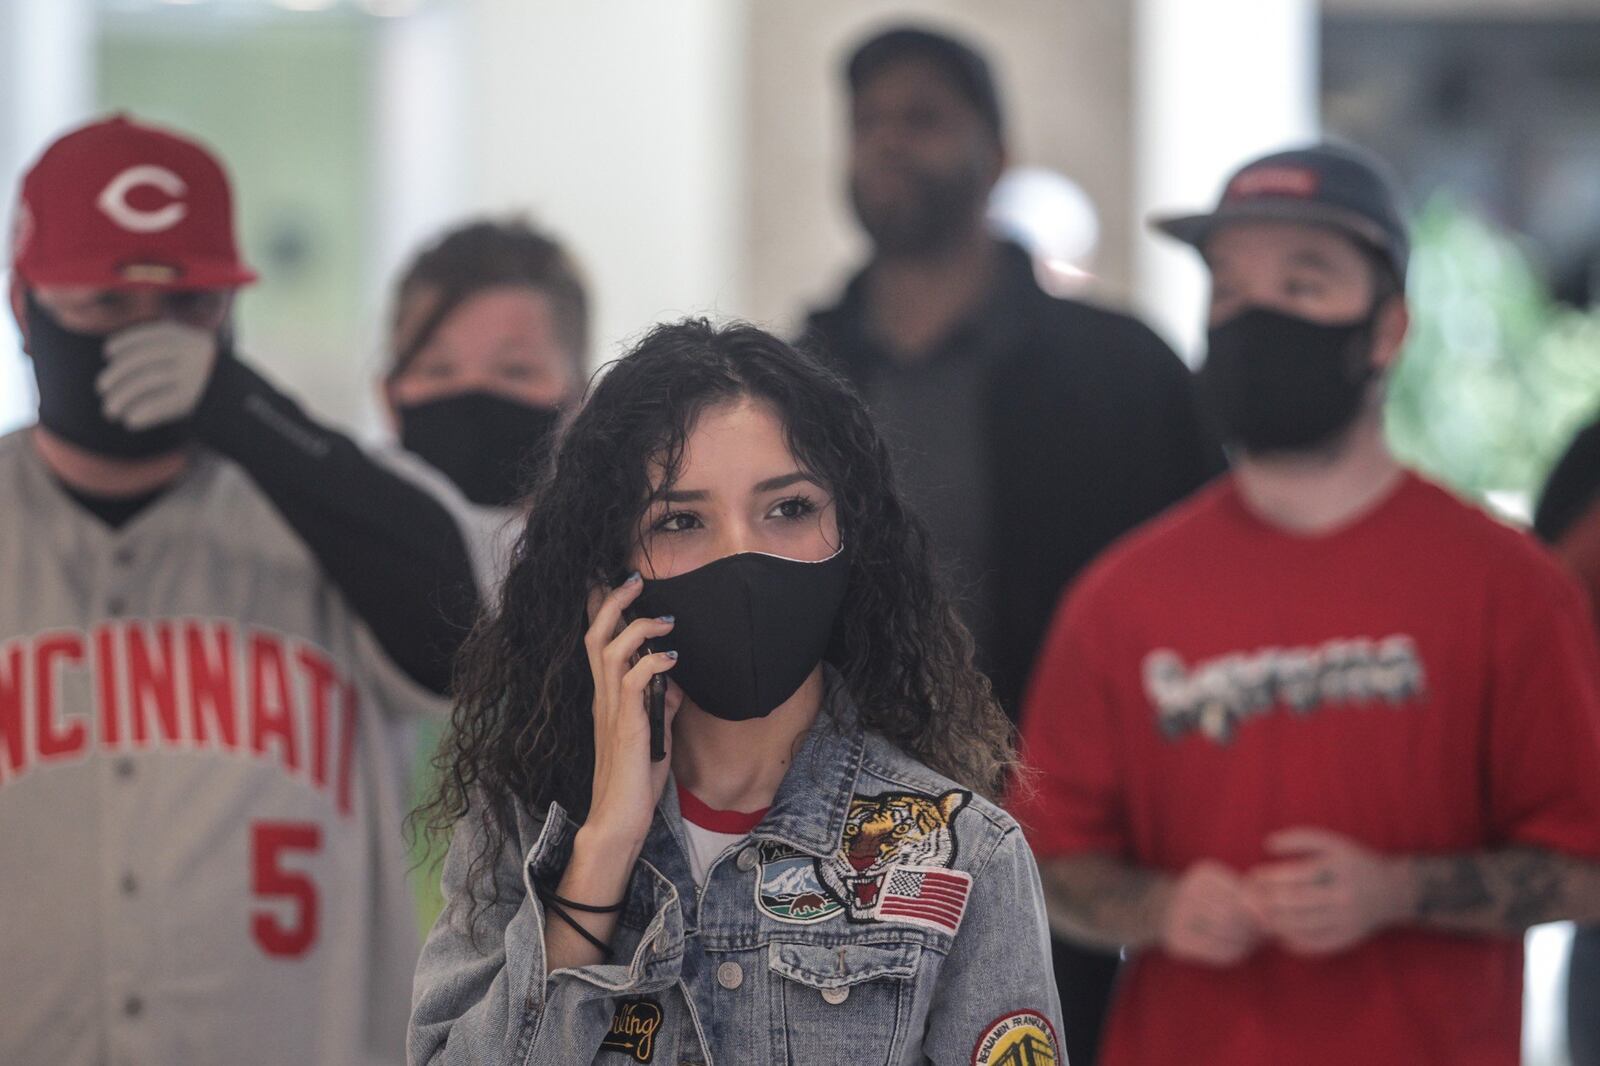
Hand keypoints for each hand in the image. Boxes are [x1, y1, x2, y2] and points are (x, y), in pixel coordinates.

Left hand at [97, 320, 218, 429]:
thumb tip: (116, 360)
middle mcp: (188, 354)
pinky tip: (130, 422)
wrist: (245, 400)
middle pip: (140, 362)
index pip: (146, 336)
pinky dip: (140, 414)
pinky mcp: (192, 400)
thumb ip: (164, 349)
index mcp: (186, 338)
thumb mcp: (192, 352)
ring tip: (110, 411)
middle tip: (101, 389)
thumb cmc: (209, 376)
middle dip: (115, 375)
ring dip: (121, 399)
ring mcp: (191, 376)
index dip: (124, 342)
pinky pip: (157, 405)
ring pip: (144, 383)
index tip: (108, 353)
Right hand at [581, 573, 681, 848]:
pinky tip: (672, 657)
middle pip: (595, 637)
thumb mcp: (651, 734)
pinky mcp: (626, 727)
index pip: (596, 644)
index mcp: (606, 698)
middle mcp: (603, 699)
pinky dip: (652, 663)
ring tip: (665, 619)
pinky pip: (634, 682)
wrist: (619, 820)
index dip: (601, 611)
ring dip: (638, 628)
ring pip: (611, 653)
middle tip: (633, 579)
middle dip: (614, 603)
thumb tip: (672, 679)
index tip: (613, 583)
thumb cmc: (633, 781)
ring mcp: (612, 711)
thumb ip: (657, 704)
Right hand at [1160, 860, 1265, 966]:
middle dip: (1253, 928)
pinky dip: (1234, 953)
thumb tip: (1272, 918)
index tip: (1268, 918)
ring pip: (1227, 935)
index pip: (1242, 895)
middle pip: (1234, 916)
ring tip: (1252, 941)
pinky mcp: (1177, 941)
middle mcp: (1188, 893)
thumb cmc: (1207, 896)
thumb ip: (1249, 896)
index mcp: (1204, 875)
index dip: (1260, 910)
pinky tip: (1238, 949)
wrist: (1161, 908)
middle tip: (1263, 934)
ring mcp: (1179, 918)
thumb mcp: (1225, 885)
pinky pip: (1216, 952)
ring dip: (1246, 942)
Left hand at [1248, 827, 1411, 956]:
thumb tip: (1267, 843)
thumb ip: (1300, 839)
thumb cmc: (1354, 863)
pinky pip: (1317, 943)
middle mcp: (1344, 894)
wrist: (1393, 892)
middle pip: (1297, 901)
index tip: (1252, 876)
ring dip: (1275, 922)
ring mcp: (1347, 919)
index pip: (1296, 874)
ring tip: (1257, 916)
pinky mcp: (1349, 938)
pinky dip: (1295, 941)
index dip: (1270, 876)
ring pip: (1304, 925)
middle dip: (1267, 901)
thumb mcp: (1333, 843)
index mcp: (1339, 868)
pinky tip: (1280, 935)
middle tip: (1247, 899)